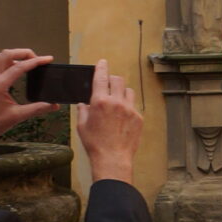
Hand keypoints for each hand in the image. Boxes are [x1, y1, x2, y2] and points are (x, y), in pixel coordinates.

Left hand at [0, 48, 56, 168]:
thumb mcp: (17, 117)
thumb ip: (37, 109)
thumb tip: (53, 105)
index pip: (20, 66)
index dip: (36, 61)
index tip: (48, 59)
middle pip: (7, 54)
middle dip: (24, 53)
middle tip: (37, 58)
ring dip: (14, 55)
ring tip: (26, 61)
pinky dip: (5, 61)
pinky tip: (13, 69)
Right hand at [72, 61, 142, 185]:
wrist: (113, 158)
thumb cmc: (95, 144)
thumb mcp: (82, 126)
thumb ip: (83, 111)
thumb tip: (84, 104)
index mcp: (100, 102)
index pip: (101, 78)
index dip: (101, 68)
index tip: (103, 62)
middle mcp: (116, 102)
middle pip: (118, 80)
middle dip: (112, 80)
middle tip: (108, 85)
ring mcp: (130, 109)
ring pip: (128, 91)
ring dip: (121, 92)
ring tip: (116, 102)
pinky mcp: (138, 117)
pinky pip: (134, 106)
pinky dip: (127, 107)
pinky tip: (122, 117)